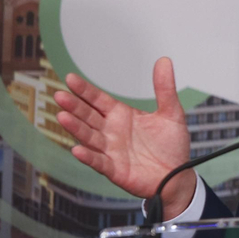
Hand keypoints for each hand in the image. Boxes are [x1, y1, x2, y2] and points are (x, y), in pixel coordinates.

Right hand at [53, 57, 195, 219]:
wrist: (177, 176)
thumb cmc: (171, 146)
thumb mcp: (171, 113)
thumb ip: (165, 88)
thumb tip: (164, 61)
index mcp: (121, 116)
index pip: (98, 100)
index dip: (85, 90)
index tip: (71, 78)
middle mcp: (111, 132)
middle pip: (88, 116)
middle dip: (74, 106)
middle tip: (60, 96)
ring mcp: (110, 150)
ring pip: (89, 137)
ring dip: (75, 128)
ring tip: (62, 117)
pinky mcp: (115, 169)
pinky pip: (99, 162)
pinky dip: (88, 156)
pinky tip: (78, 149)